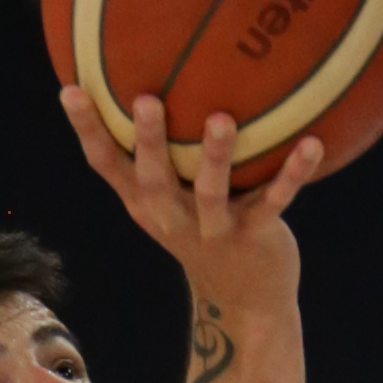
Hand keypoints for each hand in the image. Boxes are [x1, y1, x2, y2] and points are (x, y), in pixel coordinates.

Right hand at [59, 88, 319, 309]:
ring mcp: (213, 229)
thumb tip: (156, 79)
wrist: (244, 302)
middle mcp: (172, 216)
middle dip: (148, 140)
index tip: (69, 90)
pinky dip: (293, 174)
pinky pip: (274, 200)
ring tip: (221, 119)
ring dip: (217, 156)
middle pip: (153, 177)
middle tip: (144, 99)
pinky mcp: (255, 236)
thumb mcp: (171, 200)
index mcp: (146, 203)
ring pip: (212, 191)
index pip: (107, 164)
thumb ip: (160, 154)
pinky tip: (313, 144)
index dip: (87, 130)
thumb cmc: (203, 229)